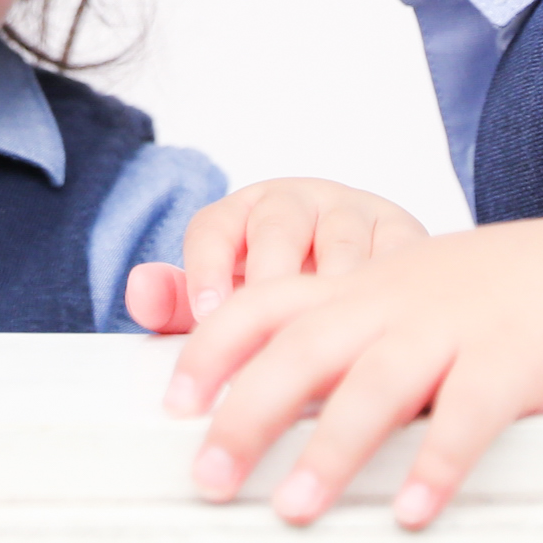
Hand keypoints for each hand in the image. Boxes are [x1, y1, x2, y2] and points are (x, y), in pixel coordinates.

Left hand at [124, 175, 435, 331]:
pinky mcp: (404, 230)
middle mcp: (299, 201)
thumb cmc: (287, 291)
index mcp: (246, 212)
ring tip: (325, 341)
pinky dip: (387, 291)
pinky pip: (396, 254)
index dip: (206, 268)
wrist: (374, 278)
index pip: (214, 226)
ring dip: (331, 290)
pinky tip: (382, 329)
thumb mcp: (232, 297)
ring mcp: (354, 211)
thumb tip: (138, 289)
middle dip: (269, 277)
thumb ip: (180, 301)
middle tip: (266, 331)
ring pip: (339, 241)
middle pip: (277, 226)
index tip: (207, 313)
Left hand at [163, 152, 542, 528]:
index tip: (170, 407)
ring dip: (326, 450)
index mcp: (367, 283)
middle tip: (205, 479)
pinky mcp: (521, 356)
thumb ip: (348, 338)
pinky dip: (436, 465)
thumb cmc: (505, 303)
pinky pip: (470, 414)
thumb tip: (262, 410)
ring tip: (289, 510)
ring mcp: (460, 323)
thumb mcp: (415, 299)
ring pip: (375, 384)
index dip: (212, 351)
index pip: (266, 306)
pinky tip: (408, 514)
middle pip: (300, 350)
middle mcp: (400, 297)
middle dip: (244, 415)